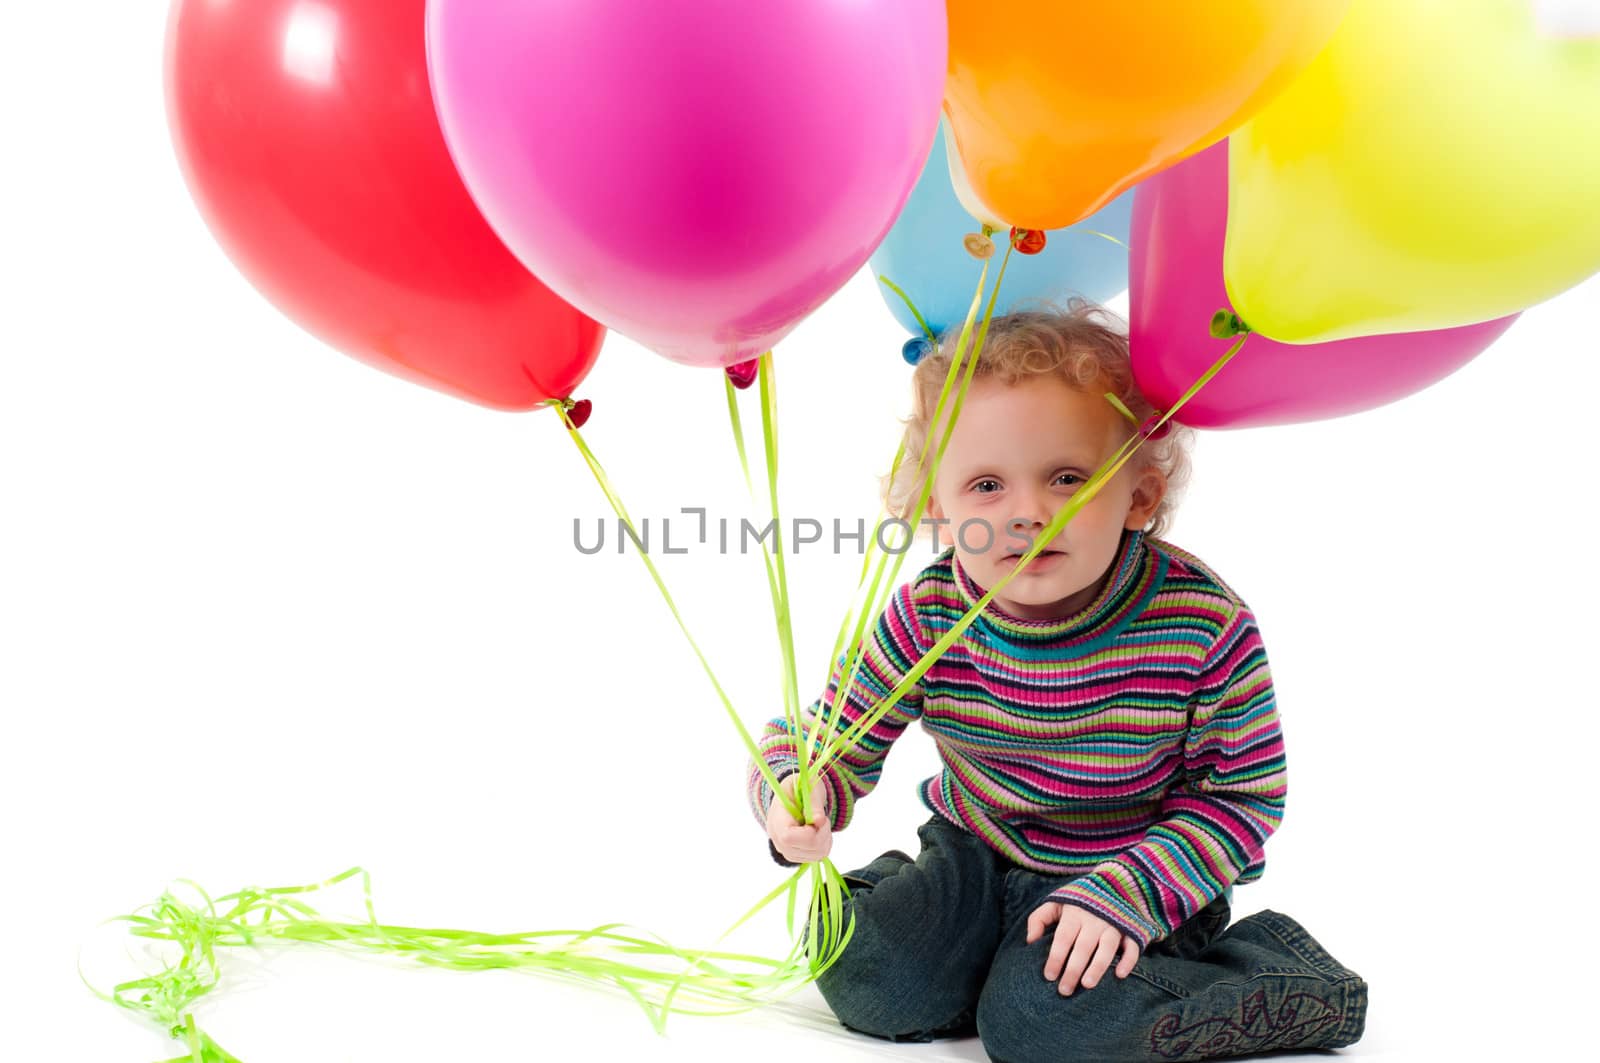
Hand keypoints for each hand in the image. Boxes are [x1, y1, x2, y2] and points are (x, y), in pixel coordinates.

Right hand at [765, 773, 831, 863]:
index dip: (808, 832)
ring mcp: (786, 850)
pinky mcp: (796, 855)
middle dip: (822, 833)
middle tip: (822, 818)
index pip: (788, 838)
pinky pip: (816, 857)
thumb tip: (819, 820)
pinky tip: (819, 832)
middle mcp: (777, 839)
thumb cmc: (800, 788)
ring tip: (820, 824)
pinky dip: (824, 845)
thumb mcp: (807, 786)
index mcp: (776, 819)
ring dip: (825, 839)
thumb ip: (813, 802)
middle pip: (807, 849)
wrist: (792, 795)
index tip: (817, 818)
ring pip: (815, 856)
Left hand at [1026, 901, 1140, 995]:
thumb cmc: (1079, 900)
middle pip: (1083, 947)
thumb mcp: (1056, 902)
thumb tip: (1030, 941)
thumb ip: (1039, 918)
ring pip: (1107, 948)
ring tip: (1087, 985)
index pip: (1063, 937)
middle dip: (1073, 970)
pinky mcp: (1131, 929)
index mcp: (1075, 912)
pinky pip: (1132, 946)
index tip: (1049, 976)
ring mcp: (1114, 924)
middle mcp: (1095, 918)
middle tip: (1065, 990)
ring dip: (1097, 967)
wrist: (1115, 883)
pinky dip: (1128, 960)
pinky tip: (1119, 975)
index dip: (1055, 957)